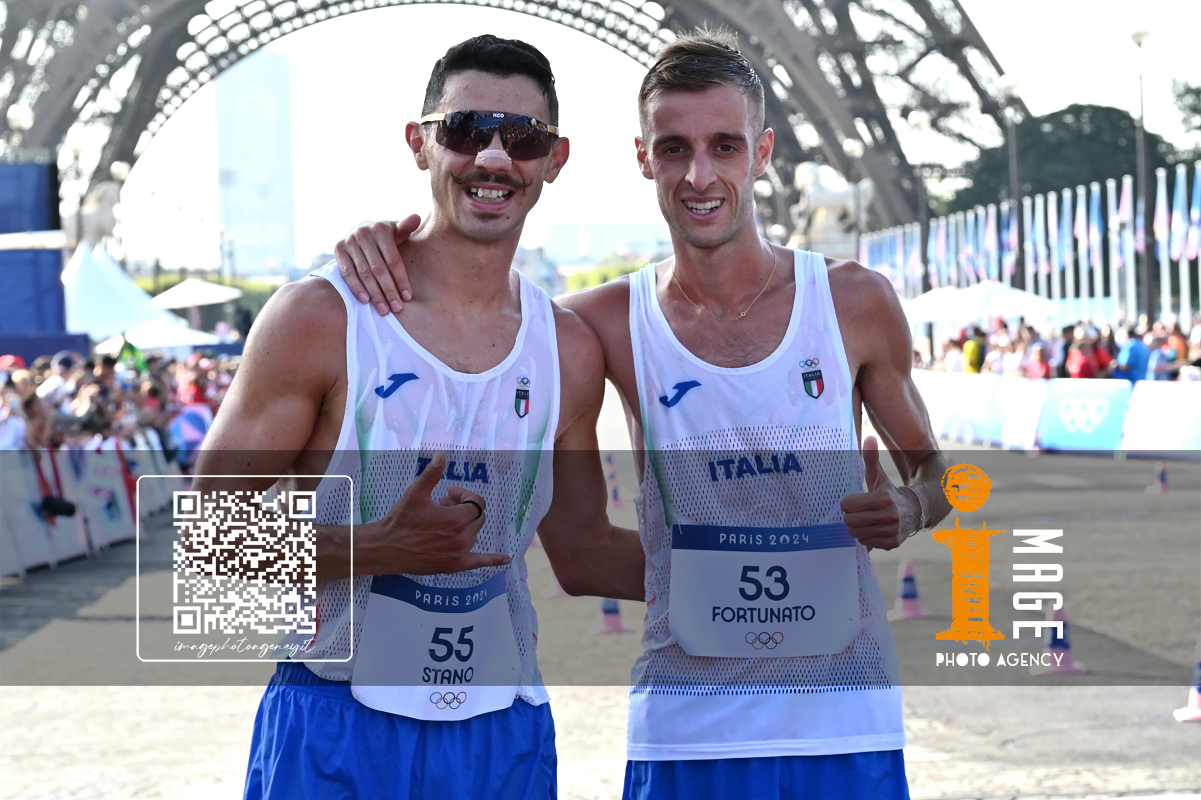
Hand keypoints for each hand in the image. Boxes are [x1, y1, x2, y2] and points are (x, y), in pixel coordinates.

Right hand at [334, 215, 419, 315]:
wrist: (360, 229)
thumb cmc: (385, 236)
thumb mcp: (396, 231)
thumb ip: (406, 227)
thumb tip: (416, 218)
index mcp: (380, 228)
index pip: (393, 259)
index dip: (400, 279)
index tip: (407, 297)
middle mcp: (363, 233)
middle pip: (379, 269)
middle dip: (389, 290)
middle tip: (396, 308)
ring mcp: (349, 241)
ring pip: (364, 273)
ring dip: (374, 294)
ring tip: (384, 310)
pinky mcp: (338, 249)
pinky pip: (347, 272)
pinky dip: (356, 287)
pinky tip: (366, 301)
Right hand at [362, 452, 508, 574]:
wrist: (387, 548)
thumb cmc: (401, 520)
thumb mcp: (416, 493)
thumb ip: (432, 474)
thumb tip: (442, 455)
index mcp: (455, 519)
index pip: (477, 503)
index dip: (465, 496)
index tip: (449, 494)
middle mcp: (461, 537)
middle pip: (478, 517)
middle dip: (464, 509)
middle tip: (444, 506)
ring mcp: (459, 553)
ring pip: (475, 534)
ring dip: (465, 525)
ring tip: (443, 522)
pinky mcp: (454, 565)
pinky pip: (479, 562)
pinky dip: (493, 560)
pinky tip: (505, 559)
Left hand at [839, 436, 917, 550]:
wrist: (915, 510)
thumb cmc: (889, 492)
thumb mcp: (879, 476)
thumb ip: (871, 458)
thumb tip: (868, 437)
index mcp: (882, 498)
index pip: (846, 505)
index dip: (848, 502)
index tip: (855, 500)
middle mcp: (888, 516)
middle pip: (849, 521)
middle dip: (851, 516)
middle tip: (860, 511)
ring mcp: (891, 531)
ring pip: (855, 534)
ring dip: (858, 527)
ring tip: (867, 519)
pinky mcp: (892, 543)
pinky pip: (866, 543)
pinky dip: (867, 537)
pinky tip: (875, 528)